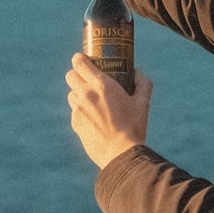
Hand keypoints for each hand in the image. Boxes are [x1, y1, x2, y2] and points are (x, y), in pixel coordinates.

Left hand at [66, 53, 151, 167]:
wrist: (120, 153)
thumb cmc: (133, 127)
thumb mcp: (143, 103)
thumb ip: (143, 84)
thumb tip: (138, 72)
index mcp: (102, 85)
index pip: (79, 63)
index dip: (80, 59)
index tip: (85, 60)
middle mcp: (86, 94)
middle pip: (70, 75)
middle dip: (77, 74)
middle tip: (88, 79)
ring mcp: (78, 110)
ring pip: (71, 93)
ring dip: (78, 93)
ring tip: (92, 99)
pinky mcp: (75, 123)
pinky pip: (74, 111)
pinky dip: (81, 110)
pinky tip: (94, 118)